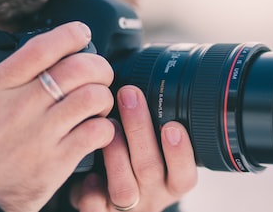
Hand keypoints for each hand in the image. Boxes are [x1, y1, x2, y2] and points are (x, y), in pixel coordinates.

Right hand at [0, 22, 115, 211]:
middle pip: (79, 68)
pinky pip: (98, 131)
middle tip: (100, 76)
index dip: (71, 34)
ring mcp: (41, 133)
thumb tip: (21, 49)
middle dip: (100, 67)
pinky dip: (107, 128)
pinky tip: (98, 131)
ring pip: (94, 96)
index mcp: (1, 85)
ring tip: (98, 107)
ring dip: (105, 98)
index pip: (42, 47)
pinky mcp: (57, 160)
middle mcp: (22, 105)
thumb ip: (3, 74)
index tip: (82, 33)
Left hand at [71, 85, 197, 211]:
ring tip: (108, 126)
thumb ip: (157, 124)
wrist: (115, 200)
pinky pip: (94, 207)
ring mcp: (127, 206)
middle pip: (151, 169)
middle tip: (130, 96)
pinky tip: (87, 173)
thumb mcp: (157, 147)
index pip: (185, 173)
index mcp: (172, 180)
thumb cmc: (137, 161)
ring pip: (125, 189)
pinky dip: (90, 190)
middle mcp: (153, 194)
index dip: (181, 152)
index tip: (172, 125)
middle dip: (140, 130)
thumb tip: (149, 74)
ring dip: (117, 154)